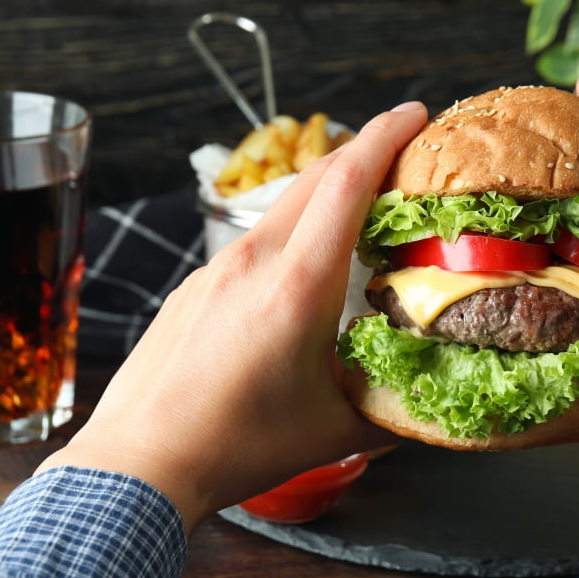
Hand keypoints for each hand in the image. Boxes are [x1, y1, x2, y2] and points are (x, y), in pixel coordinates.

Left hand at [36, 102, 429, 529]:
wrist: (141, 463)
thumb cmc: (236, 447)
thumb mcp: (337, 430)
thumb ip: (396, 406)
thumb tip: (438, 397)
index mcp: (297, 285)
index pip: (346, 183)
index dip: (385, 138)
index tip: (415, 114)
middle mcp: (252, 262)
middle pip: (315, 179)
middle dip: (362, 153)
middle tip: (401, 154)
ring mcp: (215, 272)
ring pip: (281, 210)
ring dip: (324, 197)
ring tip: (358, 217)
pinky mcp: (192, 289)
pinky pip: (251, 244)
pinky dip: (288, 236)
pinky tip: (299, 274)